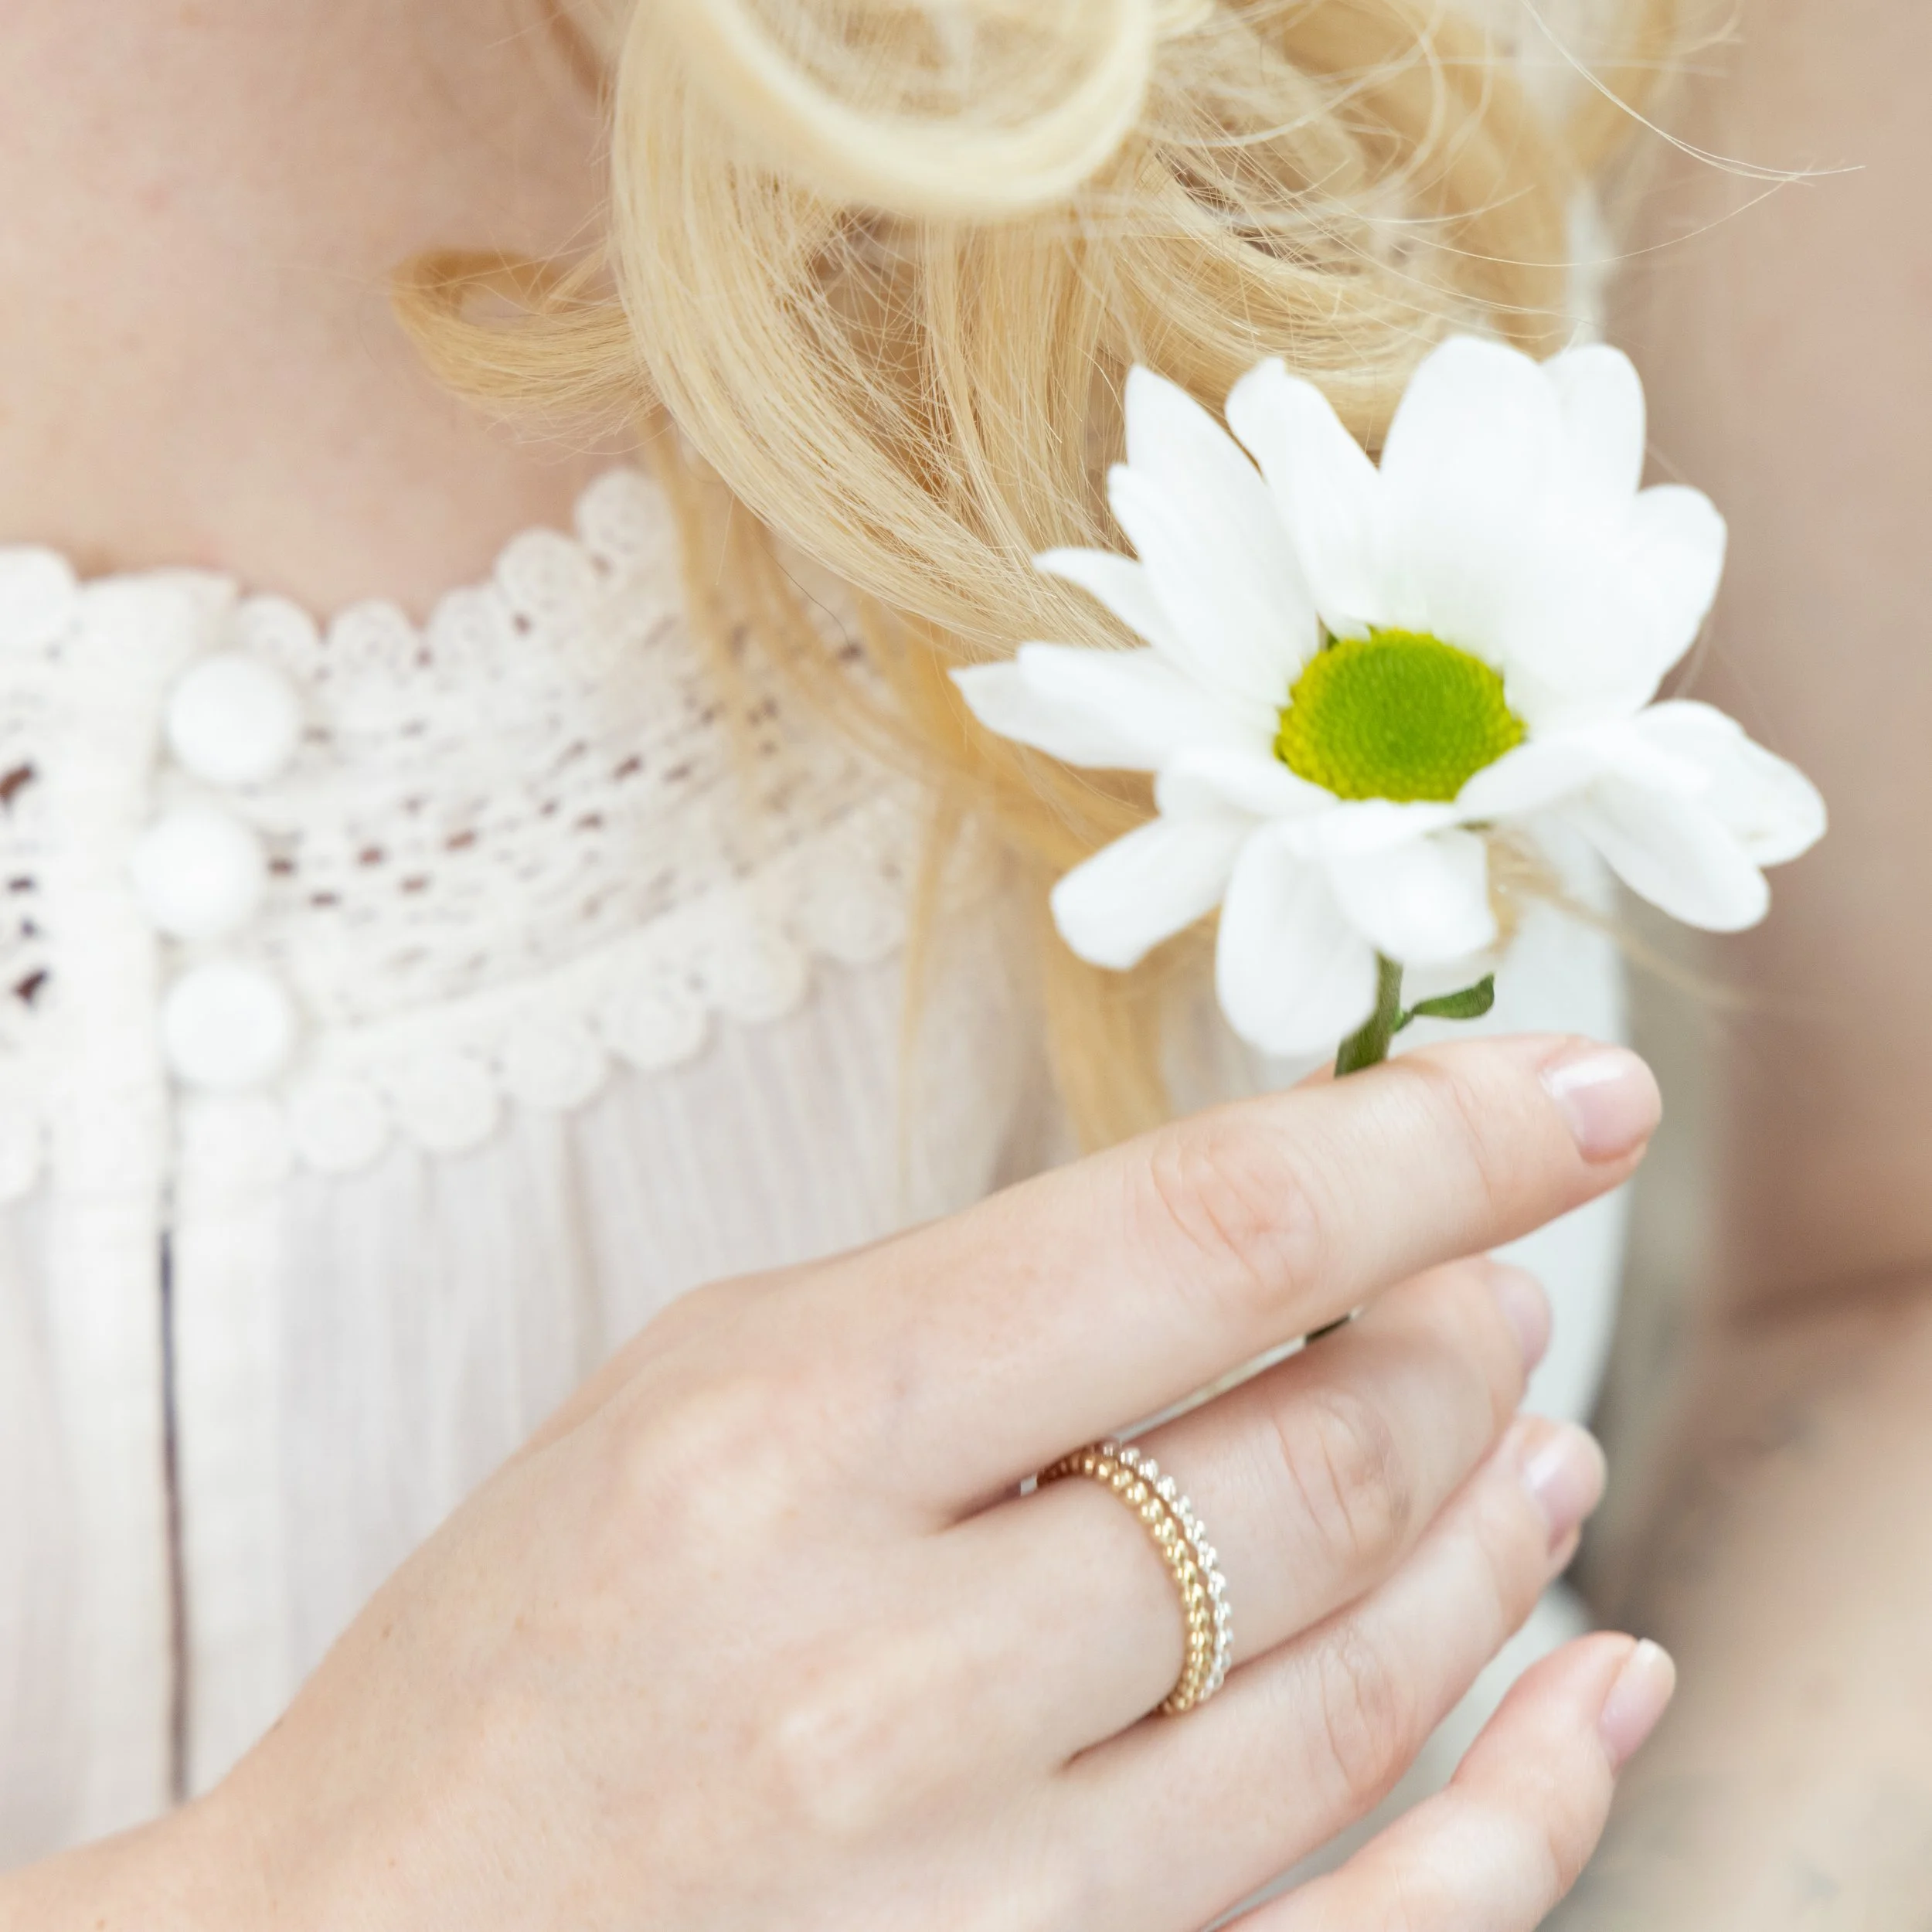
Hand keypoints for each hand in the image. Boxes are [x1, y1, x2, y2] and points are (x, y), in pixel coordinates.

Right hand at [4, 1034, 1667, 1931]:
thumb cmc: (511, 1659)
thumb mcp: (696, 1396)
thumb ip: (973, 1318)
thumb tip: (1262, 1256)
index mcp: (778, 1435)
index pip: (1205, 1241)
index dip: (1428, 1147)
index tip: (1571, 1093)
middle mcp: (890, 1675)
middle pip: (1317, 1464)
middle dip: (1458, 1344)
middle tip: (1499, 1289)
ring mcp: (983, 1901)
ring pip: (1367, 1679)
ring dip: (1493, 1537)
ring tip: (1537, 1445)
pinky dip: (1525, 1803)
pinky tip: (1595, 1685)